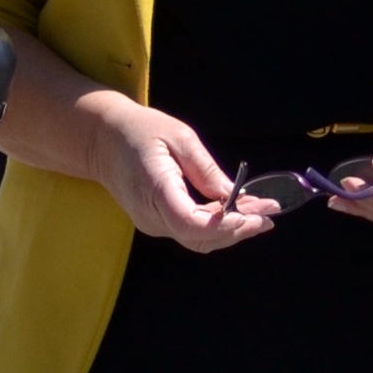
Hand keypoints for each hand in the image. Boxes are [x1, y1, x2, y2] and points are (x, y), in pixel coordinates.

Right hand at [71, 88, 275, 251]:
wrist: (102, 141)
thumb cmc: (140, 131)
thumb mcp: (179, 137)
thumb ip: (206, 170)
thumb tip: (234, 195)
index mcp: (155, 190)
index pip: (191, 224)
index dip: (225, 226)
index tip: (254, 215)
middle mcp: (151, 216)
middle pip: (200, 238)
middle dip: (238, 229)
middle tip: (270, 214)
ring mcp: (151, 224)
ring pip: (198, 240)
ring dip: (231, 231)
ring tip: (262, 215)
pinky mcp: (156, 223)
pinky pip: (190, 232)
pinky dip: (217, 227)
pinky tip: (238, 214)